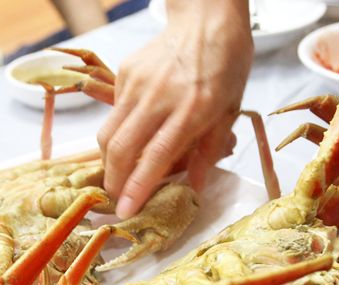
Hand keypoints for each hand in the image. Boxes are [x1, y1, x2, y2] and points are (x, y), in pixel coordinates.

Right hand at [97, 0, 251, 218]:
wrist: (207, 18)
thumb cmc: (226, 65)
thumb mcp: (229, 110)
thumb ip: (208, 151)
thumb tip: (191, 188)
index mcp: (193, 108)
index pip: (156, 156)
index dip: (138, 187)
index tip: (126, 210)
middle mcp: (160, 96)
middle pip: (122, 148)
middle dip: (114, 181)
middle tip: (115, 199)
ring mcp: (138, 83)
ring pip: (108, 133)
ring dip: (109, 161)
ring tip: (118, 175)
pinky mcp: (125, 73)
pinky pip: (114, 112)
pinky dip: (119, 131)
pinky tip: (134, 132)